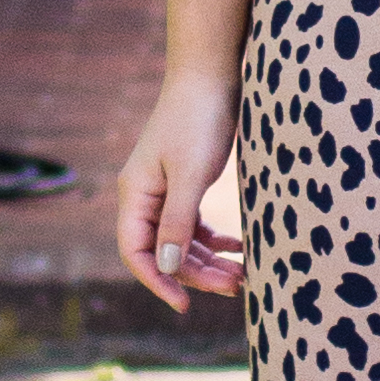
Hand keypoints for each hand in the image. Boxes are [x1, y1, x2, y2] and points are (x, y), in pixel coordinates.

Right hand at [120, 74, 246, 310]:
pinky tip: (239, 249)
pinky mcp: (186, 183)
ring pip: (183, 241)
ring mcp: (166, 191)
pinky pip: (196, 225)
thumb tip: (169, 269)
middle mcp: (145, 196)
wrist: (212, 74)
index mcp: (136, 194)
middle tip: (237, 286)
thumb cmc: (199, 119)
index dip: (158, 282)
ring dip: (210, 260)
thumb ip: (178, 223)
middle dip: (197, 274)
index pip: (136, 252)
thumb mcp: (191, 174)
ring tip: (244, 274)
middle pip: (165, 251)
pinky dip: (215, 241)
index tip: (185, 306)